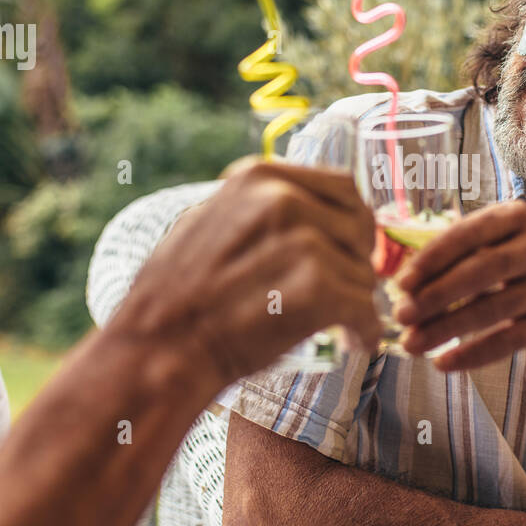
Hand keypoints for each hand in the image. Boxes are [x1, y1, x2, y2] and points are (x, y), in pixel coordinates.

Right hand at [112, 159, 379, 388]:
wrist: (159, 347)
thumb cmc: (177, 295)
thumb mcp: (208, 219)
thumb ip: (258, 208)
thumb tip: (303, 207)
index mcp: (260, 177)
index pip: (342, 187)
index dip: (353, 221)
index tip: (350, 247)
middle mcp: (285, 200)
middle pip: (360, 226)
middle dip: (360, 258)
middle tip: (351, 286)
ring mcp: (304, 243)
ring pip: (363, 272)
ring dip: (357, 300)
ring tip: (341, 324)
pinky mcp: (318, 288)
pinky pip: (365, 309)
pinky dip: (365, 331)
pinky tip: (355, 342)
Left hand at [392, 200, 525, 370]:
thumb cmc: (518, 259)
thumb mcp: (497, 238)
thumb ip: (454, 249)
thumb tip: (397, 275)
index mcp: (514, 217)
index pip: (469, 235)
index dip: (433, 258)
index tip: (401, 282)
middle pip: (481, 270)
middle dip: (437, 294)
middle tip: (402, 314)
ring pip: (492, 309)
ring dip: (447, 328)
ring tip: (412, 344)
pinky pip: (507, 341)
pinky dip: (472, 354)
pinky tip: (442, 363)